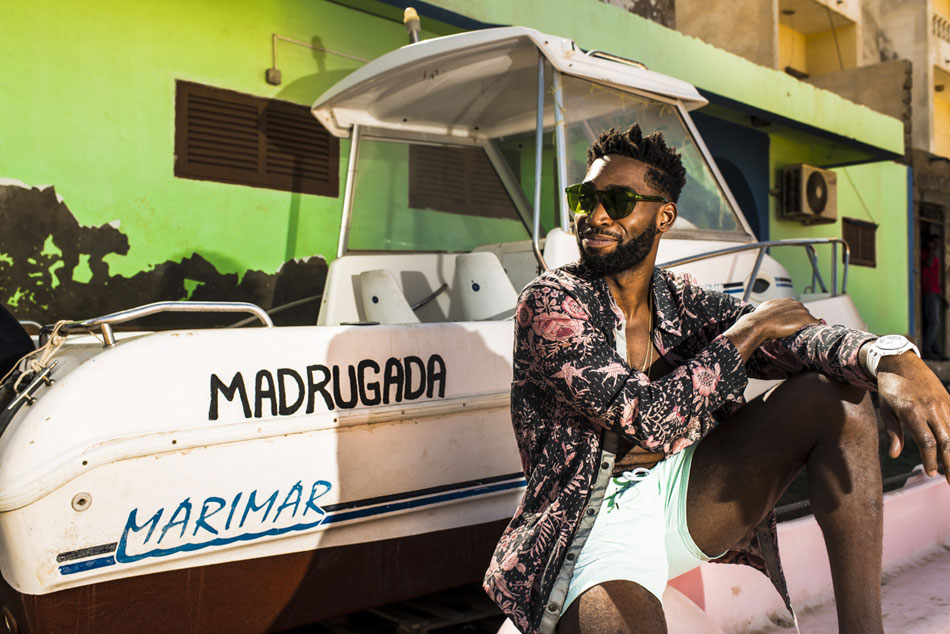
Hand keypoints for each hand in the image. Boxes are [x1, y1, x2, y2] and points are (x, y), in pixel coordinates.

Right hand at [724, 299, 820, 361]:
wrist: (758, 324)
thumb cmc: (756, 321)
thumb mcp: (761, 312)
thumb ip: (767, 313)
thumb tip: (756, 318)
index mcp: (783, 301)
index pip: (793, 309)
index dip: (792, 318)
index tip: (790, 325)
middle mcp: (793, 303)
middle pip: (803, 312)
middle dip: (801, 321)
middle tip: (796, 331)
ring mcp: (800, 310)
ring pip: (809, 318)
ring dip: (808, 325)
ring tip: (804, 333)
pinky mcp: (805, 318)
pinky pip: (816, 323)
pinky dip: (816, 328)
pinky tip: (813, 333)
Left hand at [876, 353, 949, 484]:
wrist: (901, 362)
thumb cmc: (890, 388)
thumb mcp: (886, 409)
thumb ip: (893, 432)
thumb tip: (894, 455)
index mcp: (913, 412)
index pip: (927, 442)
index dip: (930, 460)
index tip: (931, 473)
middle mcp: (931, 408)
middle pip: (947, 441)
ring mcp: (943, 404)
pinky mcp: (949, 400)